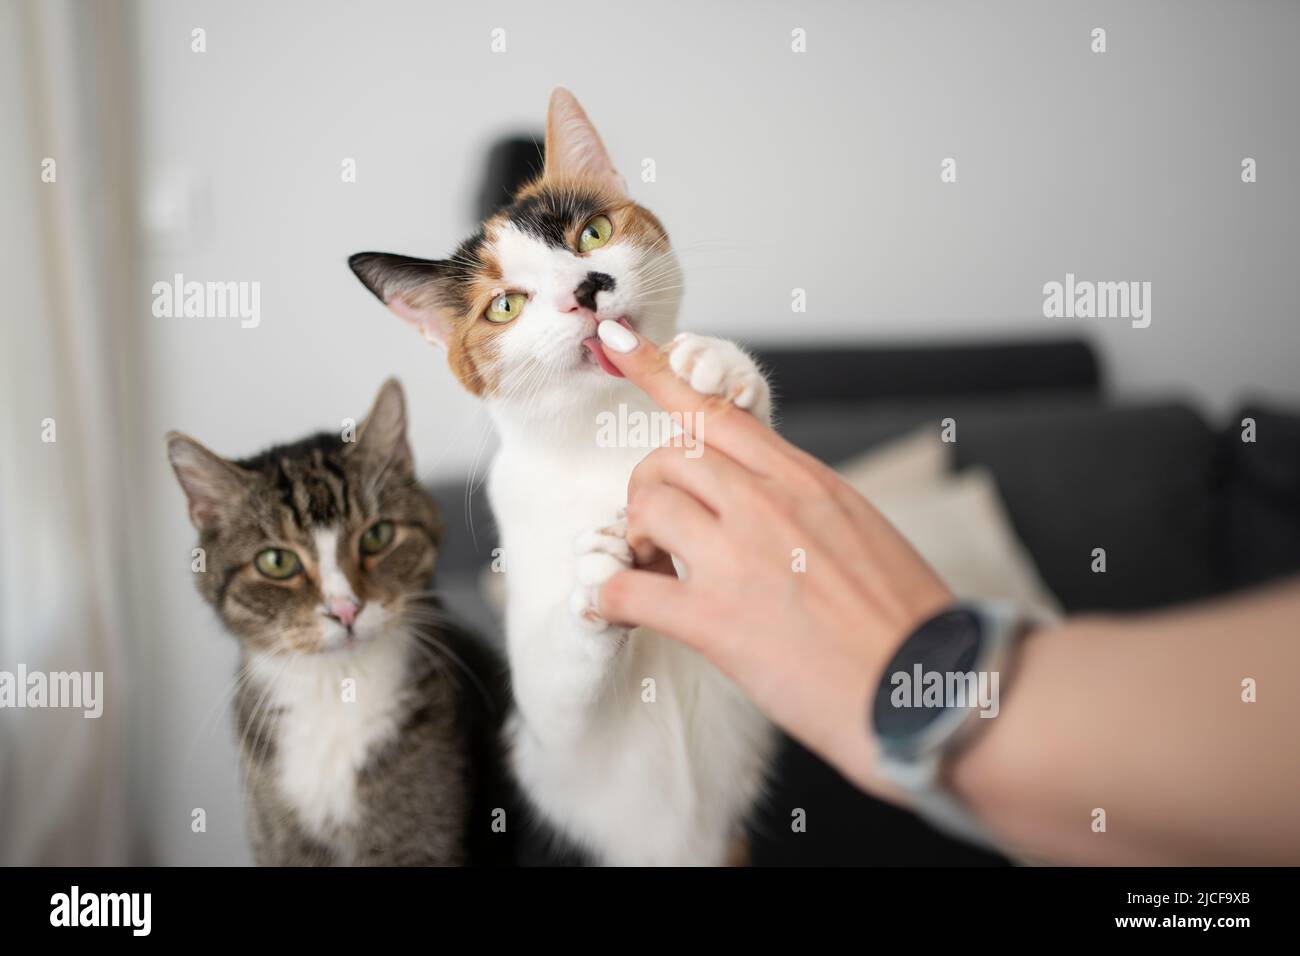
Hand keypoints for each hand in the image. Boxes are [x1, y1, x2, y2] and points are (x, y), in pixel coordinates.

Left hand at [594, 321, 953, 791]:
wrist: (929, 688)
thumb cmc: (905, 622)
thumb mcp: (862, 532)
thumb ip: (806, 506)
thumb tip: (771, 503)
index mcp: (806, 481)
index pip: (717, 412)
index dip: (661, 378)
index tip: (622, 348)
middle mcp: (768, 504)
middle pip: (670, 456)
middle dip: (650, 488)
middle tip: (658, 533)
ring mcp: (738, 557)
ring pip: (646, 505)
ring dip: (634, 536)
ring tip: (654, 570)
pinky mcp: (714, 620)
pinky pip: (626, 589)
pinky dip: (607, 597)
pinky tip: (614, 611)